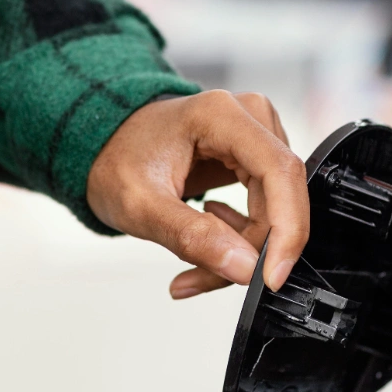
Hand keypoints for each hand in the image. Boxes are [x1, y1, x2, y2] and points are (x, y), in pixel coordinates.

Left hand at [87, 90, 309, 298]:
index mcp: (221, 114)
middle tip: (208, 277)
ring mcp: (256, 135)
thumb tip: (245, 268)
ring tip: (197, 267)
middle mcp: (249, 116)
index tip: (272, 276)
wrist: (104, 145)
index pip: (280, 171)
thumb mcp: (142, 207)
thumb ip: (194, 237)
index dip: (287, 228)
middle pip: (280, 196)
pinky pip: (267, 209)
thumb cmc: (115, 160)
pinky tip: (209, 246)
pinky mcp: (255, 158)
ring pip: (276, 210)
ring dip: (243, 250)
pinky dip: (242, 241)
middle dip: (252, 249)